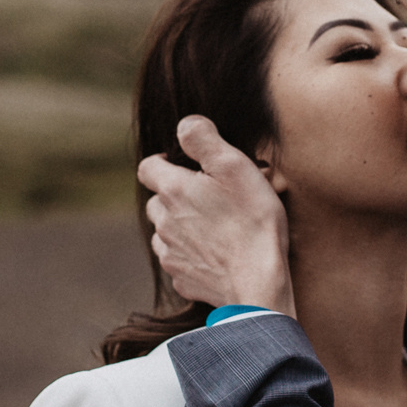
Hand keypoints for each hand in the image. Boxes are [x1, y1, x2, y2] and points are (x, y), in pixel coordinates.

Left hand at [136, 116, 294, 314]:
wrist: (258, 281)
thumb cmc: (252, 221)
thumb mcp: (235, 166)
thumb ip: (204, 139)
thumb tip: (185, 124)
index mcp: (173, 190)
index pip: (148, 167)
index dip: (165, 162)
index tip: (189, 166)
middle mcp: (163, 221)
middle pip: (156, 200)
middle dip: (175, 195)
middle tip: (209, 197)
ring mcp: (170, 253)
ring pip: (165, 230)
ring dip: (181, 224)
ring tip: (214, 226)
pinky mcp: (181, 278)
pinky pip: (178, 259)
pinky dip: (190, 253)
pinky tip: (216, 253)